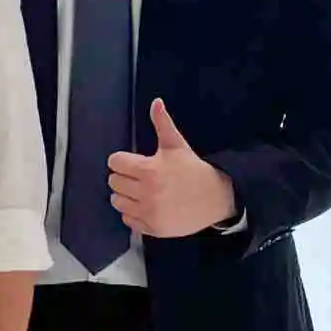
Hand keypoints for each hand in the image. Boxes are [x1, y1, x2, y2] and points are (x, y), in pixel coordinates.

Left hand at [107, 98, 239, 240]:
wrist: (217, 198)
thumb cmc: (193, 169)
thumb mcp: (177, 145)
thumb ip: (162, 123)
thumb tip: (155, 101)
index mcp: (148, 170)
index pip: (115, 162)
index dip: (123, 160)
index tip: (134, 162)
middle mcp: (146, 193)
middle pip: (113, 182)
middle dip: (124, 177)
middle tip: (140, 177)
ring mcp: (149, 212)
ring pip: (117, 201)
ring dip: (125, 196)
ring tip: (141, 191)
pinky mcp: (153, 228)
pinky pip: (127, 220)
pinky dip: (134, 213)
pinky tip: (147, 206)